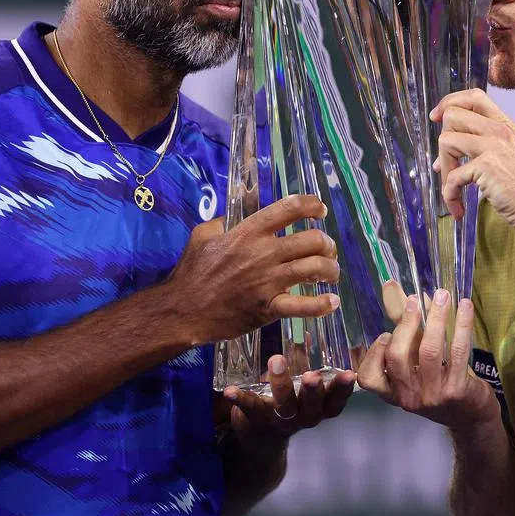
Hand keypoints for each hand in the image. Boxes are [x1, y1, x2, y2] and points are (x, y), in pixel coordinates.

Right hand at [166, 194, 340, 344]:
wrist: (183, 310)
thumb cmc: (191, 273)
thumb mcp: (202, 236)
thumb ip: (223, 222)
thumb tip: (234, 218)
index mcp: (248, 232)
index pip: (289, 208)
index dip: (311, 205)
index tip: (320, 210)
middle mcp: (263, 253)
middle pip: (311, 240)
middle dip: (326, 243)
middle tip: (326, 250)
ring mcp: (268, 280)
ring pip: (315, 268)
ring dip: (330, 269)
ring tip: (330, 272)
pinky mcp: (269, 307)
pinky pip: (302, 306)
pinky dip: (321, 305)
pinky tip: (332, 302)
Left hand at [223, 355, 356, 451]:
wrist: (261, 436)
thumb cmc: (288, 402)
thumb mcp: (301, 386)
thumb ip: (306, 361)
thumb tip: (310, 331)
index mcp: (319, 407)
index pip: (336, 401)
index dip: (343, 389)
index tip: (350, 373)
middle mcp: (304, 416)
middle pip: (312, 405)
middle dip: (313, 390)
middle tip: (312, 374)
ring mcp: (281, 420)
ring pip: (284, 405)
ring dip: (281, 384)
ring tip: (277, 361)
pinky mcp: (257, 419)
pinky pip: (250, 408)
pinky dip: (240, 399)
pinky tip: (230, 390)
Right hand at [358, 287, 497, 430]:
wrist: (472, 417)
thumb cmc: (440, 384)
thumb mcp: (418, 364)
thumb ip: (406, 331)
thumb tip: (392, 287)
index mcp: (394, 392)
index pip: (369, 378)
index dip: (373, 352)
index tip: (386, 331)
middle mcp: (408, 397)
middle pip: (397, 358)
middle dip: (406, 324)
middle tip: (415, 301)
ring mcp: (432, 396)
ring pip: (429, 351)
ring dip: (436, 318)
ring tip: (443, 295)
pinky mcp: (457, 391)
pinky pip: (457, 352)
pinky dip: (462, 325)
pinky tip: (465, 307)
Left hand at [431, 89, 514, 238]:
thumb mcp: (509, 153)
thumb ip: (482, 143)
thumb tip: (444, 151)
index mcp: (504, 124)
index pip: (473, 96)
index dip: (449, 103)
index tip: (436, 117)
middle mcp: (499, 129)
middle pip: (452, 116)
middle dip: (442, 144)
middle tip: (446, 168)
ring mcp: (493, 146)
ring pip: (446, 141)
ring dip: (443, 170)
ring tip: (451, 190)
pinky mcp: (486, 166)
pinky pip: (452, 176)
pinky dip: (450, 195)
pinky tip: (458, 208)